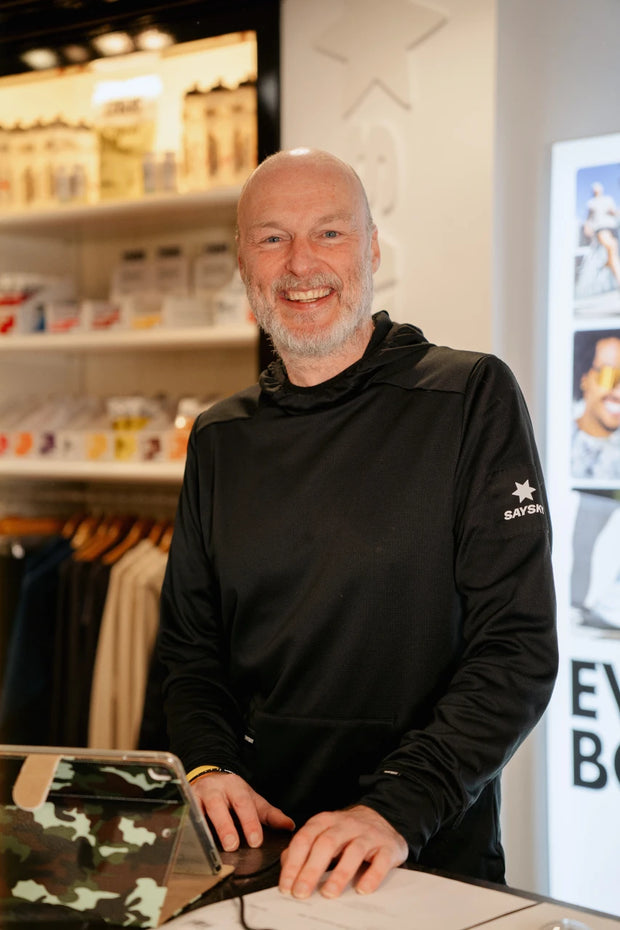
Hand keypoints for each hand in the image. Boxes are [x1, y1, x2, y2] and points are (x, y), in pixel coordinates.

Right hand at [191, 772, 294, 851]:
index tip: (255, 841)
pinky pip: (185, 816)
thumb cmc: (233, 794)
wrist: (209, 776)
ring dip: (205, 829)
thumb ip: (270, 815)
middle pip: (218, 805)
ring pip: (198, 810)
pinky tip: (191, 841)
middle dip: (225, 825)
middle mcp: (215, 789)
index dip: (249, 822)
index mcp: (235, 787)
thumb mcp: (253, 800)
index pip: (243, 803)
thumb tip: (289, 827)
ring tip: (211, 846)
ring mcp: (197, 795)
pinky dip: (187, 828)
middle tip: (232, 845)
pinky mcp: (184, 804)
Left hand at [279, 805, 406, 899]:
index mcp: (326, 821)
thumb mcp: (323, 834)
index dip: (294, 863)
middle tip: (301, 892)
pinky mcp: (387, 847)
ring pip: (353, 851)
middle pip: (326, 844)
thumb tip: (286, 865)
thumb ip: (304, 848)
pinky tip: (362, 889)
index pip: (305, 839)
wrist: (382, 819)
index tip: (286, 886)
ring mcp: (368, 834)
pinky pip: (381, 861)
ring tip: (328, 893)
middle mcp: (346, 825)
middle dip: (311, 870)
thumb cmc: (347, 833)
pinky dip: (372, 876)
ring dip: (339, 874)